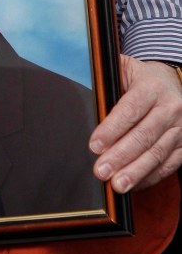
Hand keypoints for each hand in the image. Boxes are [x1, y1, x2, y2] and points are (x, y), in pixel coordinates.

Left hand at [90, 55, 181, 191]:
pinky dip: (150, 177)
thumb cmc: (139, 78)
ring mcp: (181, 128)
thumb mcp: (123, 69)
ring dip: (135, 172)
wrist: (170, 82)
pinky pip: (168, 165)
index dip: (111, 129)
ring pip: (157, 154)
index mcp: (152, 87)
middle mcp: (170, 107)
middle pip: (144, 136)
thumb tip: (82, 90)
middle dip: (120, 156)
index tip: (94, 146)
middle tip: (101, 171)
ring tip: (117, 184)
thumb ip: (105, 79)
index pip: (130, 110)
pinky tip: (134, 184)